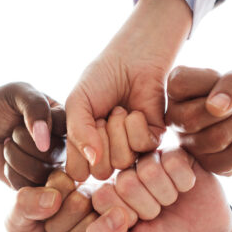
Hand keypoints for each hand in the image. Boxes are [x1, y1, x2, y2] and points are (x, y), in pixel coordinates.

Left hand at [0, 82, 65, 187]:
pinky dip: (11, 172)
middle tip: (12, 132)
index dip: (42, 128)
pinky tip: (6, 161)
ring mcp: (50, 167)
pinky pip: (28, 186)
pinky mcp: (34, 183)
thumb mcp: (17, 92)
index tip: (22, 119)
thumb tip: (44, 141)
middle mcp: (63, 146)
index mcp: (64, 122)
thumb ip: (35, 106)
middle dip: (23, 141)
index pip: (69, 130)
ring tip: (8, 144)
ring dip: (14, 157)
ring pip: (41, 173)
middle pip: (53, 154)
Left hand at [6, 171, 104, 231]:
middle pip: (79, 202)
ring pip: (93, 222)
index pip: (61, 182)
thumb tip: (54, 199)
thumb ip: (24, 203)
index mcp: (63, 181)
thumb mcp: (15, 223)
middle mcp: (87, 192)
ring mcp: (105, 213)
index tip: (41, 216)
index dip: (47, 206)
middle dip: (59, 226)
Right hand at [65, 0, 191, 180]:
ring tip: (120, 110)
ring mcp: (132, 151)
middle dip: (101, 138)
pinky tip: (136, 111)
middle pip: (102, 171)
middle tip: (104, 115)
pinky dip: (137, 125)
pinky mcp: (154, 141)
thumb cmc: (100, 80)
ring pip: (123, 161)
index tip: (84, 123)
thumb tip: (93, 160)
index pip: (79, 172)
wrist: (131, 59)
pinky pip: (143, 146)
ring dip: (118, 129)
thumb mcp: (78, 103)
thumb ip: (77, 132)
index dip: (79, 150)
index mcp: (86, 150)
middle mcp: (109, 155)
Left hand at [87, 150, 230, 231]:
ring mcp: (149, 159)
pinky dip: (184, 182)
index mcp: (106, 194)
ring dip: (166, 195)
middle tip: (157, 214)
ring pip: (150, 170)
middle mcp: (124, 172)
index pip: (103, 196)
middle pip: (127, 182)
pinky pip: (173, 160)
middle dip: (148, 208)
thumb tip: (113, 213)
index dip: (126, 217)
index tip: (136, 225)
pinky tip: (185, 188)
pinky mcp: (175, 152)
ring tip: (170, 202)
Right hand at [166, 66, 231, 174]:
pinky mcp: (206, 166)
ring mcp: (188, 145)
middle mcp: (175, 118)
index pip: (178, 85)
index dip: (207, 84)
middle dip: (227, 112)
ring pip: (214, 139)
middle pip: (189, 119)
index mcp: (177, 91)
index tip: (222, 83)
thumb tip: (214, 107)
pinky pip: (228, 158)